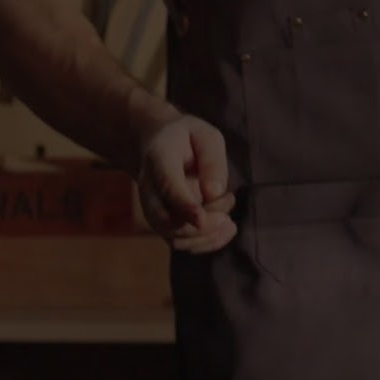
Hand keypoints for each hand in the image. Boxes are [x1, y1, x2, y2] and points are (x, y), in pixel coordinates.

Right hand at [133, 107, 237, 252]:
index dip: (184, 206)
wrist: (158, 145)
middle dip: (203, 225)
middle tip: (229, 200)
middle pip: (168, 222)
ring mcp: (155, 211)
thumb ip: (211, 160)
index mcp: (158, 161)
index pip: (168, 188)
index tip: (202, 218)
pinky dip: (207, 243)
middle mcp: (150, 191)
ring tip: (230, 218)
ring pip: (176, 239)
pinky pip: (183, 244)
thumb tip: (214, 193)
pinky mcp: (165, 224)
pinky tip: (227, 229)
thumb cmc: (186, 138)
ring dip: (209, 236)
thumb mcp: (206, 136)